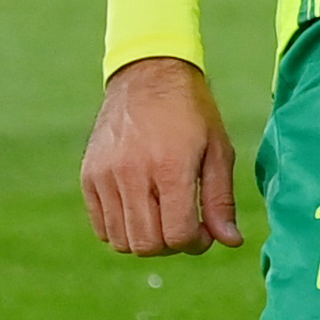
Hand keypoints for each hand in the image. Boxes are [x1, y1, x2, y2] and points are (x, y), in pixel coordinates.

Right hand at [83, 55, 243, 254]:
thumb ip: (221, 200)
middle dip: (172, 245)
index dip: (197, 243)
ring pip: (122, 241)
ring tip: (161, 216)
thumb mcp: (218, 150)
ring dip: (146, 239)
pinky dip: (122, 229)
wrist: (148, 74)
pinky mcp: (89, 175)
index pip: (178, 235)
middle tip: (183, 224)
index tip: (204, 229)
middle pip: (148, 245)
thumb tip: (230, 242)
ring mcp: (106, 175)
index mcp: (170, 167)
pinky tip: (140, 209)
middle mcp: (133, 173)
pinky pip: (101, 226)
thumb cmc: (191, 112)